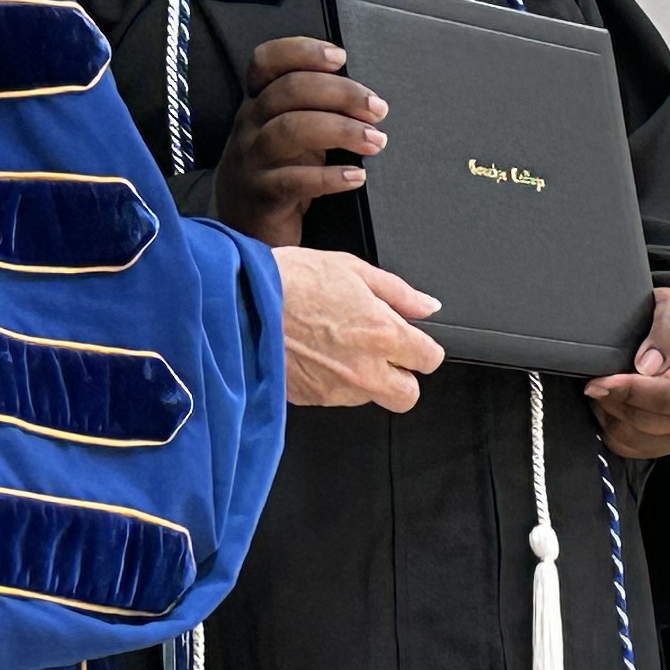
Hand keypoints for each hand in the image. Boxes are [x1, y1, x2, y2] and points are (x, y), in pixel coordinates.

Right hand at [217, 37, 384, 245]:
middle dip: (340, 92)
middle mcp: (249, 125)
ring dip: (341, 130)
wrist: (242, 226)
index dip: (301, 51)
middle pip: (288, 91)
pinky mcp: (262, 195)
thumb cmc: (276, 170)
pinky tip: (356, 177)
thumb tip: (363, 94)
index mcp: (257, 103)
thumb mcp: (286, 131)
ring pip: (290, 130)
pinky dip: (329, 177)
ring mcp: (252, 160)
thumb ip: (312, 107)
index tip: (340, 57)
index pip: (265, 62)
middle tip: (377, 108)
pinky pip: (294, 180)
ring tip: (375, 141)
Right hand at [273, 248, 442, 412]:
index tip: (414, 342)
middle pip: (407, 396)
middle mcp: (364, 370)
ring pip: (370, 398)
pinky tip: (316, 355)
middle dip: (403, 378)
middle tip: (384, 355)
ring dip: (365, 379)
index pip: (429, 359)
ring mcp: (337, 390)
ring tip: (337, 346)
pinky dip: (332, 382)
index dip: (423, 349)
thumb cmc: (290, 282)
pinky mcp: (310, 399)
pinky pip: (335, 398)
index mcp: (382, 334)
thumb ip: (398, 292)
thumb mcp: (351, 269)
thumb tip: (427, 306)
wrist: (240, 304)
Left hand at [586, 285, 669, 459]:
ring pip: (633, 437)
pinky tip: (610, 404)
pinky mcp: (662, 444)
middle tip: (594, 379)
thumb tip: (648, 366)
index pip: (667, 397)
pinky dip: (611, 428)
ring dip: (611, 414)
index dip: (630, 391)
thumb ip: (668, 331)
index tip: (600, 382)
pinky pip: (627, 448)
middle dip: (615, 401)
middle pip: (648, 421)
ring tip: (605, 387)